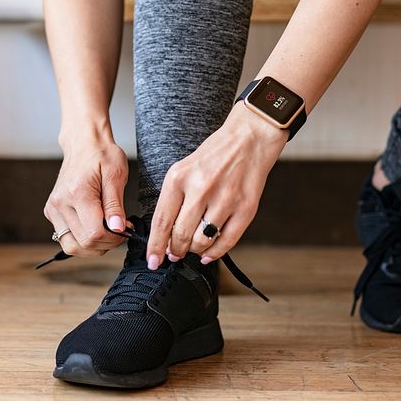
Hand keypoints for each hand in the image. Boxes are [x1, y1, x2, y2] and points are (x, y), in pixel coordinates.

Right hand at [44, 130, 129, 257]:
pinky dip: (82, 239)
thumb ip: (115, 204)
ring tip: (107, 232)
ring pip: (71, 246)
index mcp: (77, 193)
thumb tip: (117, 229)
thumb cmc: (102, 155)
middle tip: (119, 231)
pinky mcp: (51, 212)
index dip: (114, 238)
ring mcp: (53, 209)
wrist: (83, 143)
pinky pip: (66, 238)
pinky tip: (94, 227)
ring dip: (92, 246)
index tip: (125, 229)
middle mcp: (60, 203)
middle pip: (83, 243)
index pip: (94, 233)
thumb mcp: (116, 175)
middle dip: (105, 244)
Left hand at [145, 103, 287, 268]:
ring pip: (202, 241)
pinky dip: (215, 253)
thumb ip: (173, 200)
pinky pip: (227, 241)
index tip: (152, 261)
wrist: (248, 139)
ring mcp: (225, 199)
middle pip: (180, 235)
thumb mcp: (182, 170)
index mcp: (179, 178)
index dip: (155, 246)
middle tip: (174, 254)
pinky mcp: (246, 208)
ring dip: (193, 251)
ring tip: (191, 248)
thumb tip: (165, 235)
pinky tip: (208, 254)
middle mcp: (200, 189)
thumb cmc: (213, 156)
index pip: (161, 221)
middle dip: (174, 251)